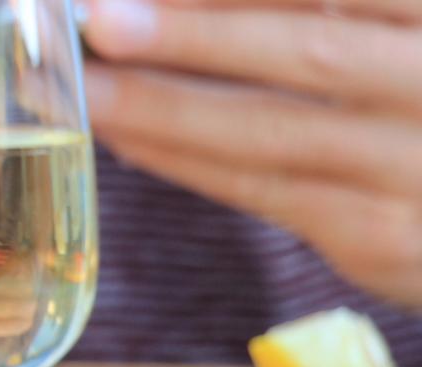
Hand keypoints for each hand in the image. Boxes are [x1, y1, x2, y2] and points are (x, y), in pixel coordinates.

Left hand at [81, 0, 421, 306]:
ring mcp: (415, 169)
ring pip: (272, 131)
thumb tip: (166, 2)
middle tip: (101, 20)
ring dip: (162, 105)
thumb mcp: (390, 37)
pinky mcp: (379, 237)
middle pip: (313, 53)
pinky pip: (260, 190)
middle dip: (195, 36)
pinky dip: (183, 159)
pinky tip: (123, 134)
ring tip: (83, 83)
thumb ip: (314, 11)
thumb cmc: (413, 102)